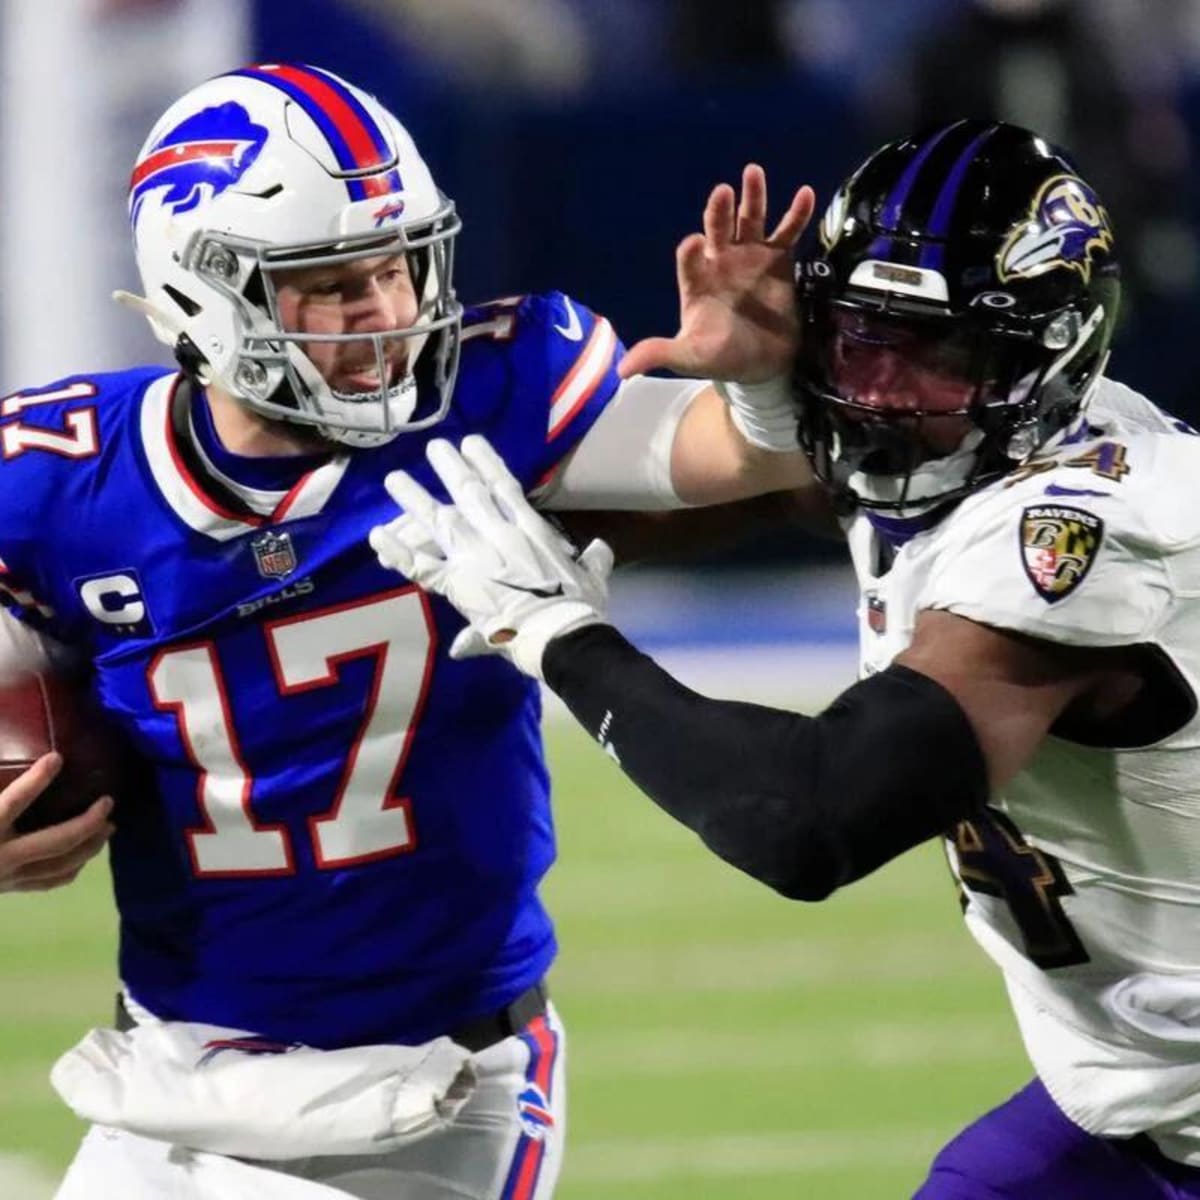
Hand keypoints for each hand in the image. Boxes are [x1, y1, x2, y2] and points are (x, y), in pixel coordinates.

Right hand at [0, 753, 114, 892]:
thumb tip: (0, 751)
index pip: (13, 803)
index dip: (36, 780)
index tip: (57, 758)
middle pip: (54, 842)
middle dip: (86, 822)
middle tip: (108, 801)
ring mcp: (6, 878)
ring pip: (60, 865)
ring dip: (89, 846)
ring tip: (108, 827)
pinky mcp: (8, 889)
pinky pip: (48, 882)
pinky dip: (71, 868)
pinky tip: (83, 856)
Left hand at [369, 436, 612, 679]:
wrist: (561, 632)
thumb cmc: (581, 606)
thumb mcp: (593, 578)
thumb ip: (594, 560)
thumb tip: (601, 549)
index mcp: (531, 530)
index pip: (505, 487)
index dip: (487, 462)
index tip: (472, 442)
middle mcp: (498, 535)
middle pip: (468, 493)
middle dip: (449, 468)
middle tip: (433, 447)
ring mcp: (474, 557)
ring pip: (437, 521)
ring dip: (414, 498)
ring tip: (394, 478)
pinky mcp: (456, 584)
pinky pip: (419, 565)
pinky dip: (397, 551)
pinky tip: (376, 536)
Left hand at [619, 164, 814, 383]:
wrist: (762, 366)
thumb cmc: (721, 356)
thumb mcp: (689, 358)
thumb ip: (660, 354)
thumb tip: (622, 371)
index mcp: (697, 280)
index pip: (689, 258)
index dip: (691, 252)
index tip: (694, 245)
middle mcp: (721, 262)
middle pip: (717, 229)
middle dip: (718, 213)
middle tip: (722, 192)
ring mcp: (750, 257)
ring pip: (750, 221)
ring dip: (752, 198)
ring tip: (753, 173)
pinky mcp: (779, 261)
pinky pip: (788, 233)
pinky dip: (796, 214)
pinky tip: (805, 194)